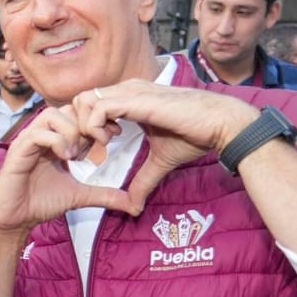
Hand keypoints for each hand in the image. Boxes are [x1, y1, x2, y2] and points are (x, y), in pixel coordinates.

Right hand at [0, 103, 134, 238]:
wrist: (12, 219)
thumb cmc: (38, 204)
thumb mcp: (79, 196)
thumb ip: (104, 194)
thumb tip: (132, 205)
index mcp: (54, 140)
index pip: (77, 113)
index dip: (96, 121)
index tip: (111, 137)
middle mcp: (41, 135)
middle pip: (67, 107)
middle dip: (87, 123)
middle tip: (98, 144)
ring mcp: (28, 141)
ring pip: (52, 114)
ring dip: (71, 131)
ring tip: (77, 153)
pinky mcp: (18, 151)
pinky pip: (39, 133)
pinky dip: (57, 142)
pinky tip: (65, 158)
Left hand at [72, 81, 258, 212]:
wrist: (220, 125)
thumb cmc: (195, 136)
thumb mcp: (160, 161)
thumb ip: (142, 180)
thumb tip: (133, 206)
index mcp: (129, 99)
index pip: (89, 104)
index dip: (83, 128)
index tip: (92, 150)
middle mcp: (126, 90)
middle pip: (79, 100)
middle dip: (76, 126)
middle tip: (88, 149)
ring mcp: (130, 92)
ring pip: (84, 100)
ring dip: (83, 126)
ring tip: (99, 146)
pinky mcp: (136, 99)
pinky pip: (98, 107)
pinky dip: (94, 127)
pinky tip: (109, 141)